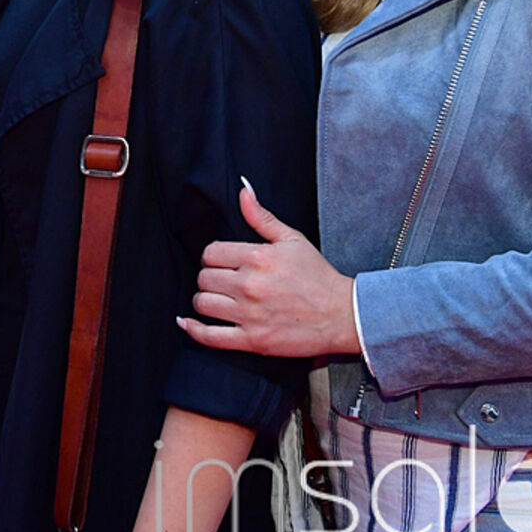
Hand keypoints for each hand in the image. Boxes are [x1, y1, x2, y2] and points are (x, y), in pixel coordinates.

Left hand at [180, 180, 359, 356]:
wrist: (343, 315)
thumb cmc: (318, 276)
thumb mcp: (292, 239)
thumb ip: (261, 217)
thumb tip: (243, 191)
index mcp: (257, 257)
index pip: (210, 253)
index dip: (213, 258)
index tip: (222, 263)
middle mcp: (249, 285)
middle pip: (203, 278)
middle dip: (210, 279)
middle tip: (224, 282)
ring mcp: (250, 314)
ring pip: (202, 304)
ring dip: (204, 301)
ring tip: (218, 300)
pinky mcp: (253, 340)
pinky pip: (209, 336)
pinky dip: (194, 329)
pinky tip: (188, 323)